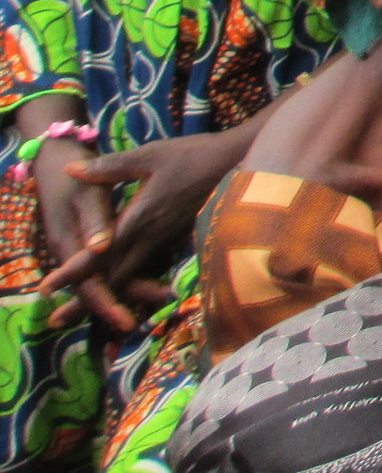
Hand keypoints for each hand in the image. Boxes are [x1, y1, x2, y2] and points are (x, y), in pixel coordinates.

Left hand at [36, 130, 243, 327]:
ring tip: (84, 312)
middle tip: (57, 319)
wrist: (239, 162)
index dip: (74, 271)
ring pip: (131, 276)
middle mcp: (152, 237)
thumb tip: (70, 169)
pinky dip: (129, 283)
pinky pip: (148, 268)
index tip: (48, 287)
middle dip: (85, 299)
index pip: (100, 252)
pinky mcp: (177, 240)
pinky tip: (122, 288)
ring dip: (106, 295)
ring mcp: (166, 241)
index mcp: (140, 217)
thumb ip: (110, 167)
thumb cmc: (194, 155)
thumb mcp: (150, 155)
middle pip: (113, 276)